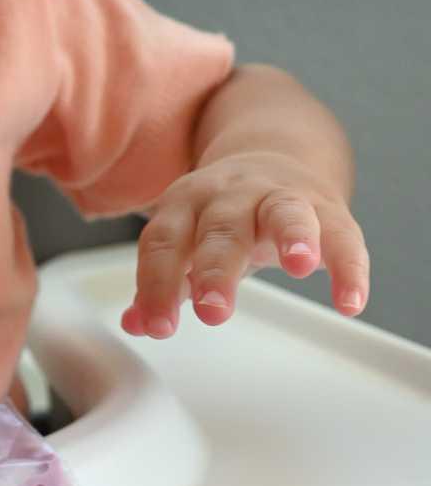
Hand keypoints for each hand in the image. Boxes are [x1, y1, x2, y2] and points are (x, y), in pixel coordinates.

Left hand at [121, 154, 369, 337]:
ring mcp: (281, 197)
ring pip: (285, 212)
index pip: (165, 241)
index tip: (158, 327)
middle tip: (213, 312)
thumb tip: (134, 323)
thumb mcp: (187, 242)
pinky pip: (342, 236)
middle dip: (216, 270)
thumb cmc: (224, 216)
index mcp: (186, 203)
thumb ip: (163, 283)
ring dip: (294, 236)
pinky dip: (348, 267)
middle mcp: (232, 195)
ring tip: (299, 265)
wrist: (275, 158)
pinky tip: (350, 301)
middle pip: (222, 229)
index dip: (157, 283)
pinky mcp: (328, 210)